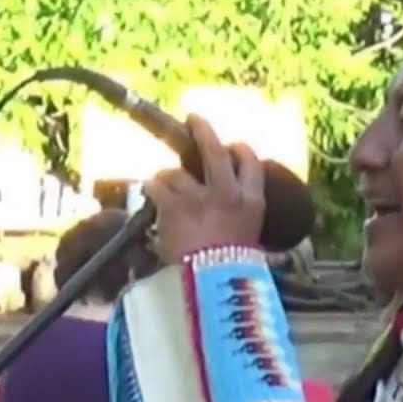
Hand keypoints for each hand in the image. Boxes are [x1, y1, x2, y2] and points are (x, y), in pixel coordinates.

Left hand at [144, 114, 264, 262]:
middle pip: (215, 151)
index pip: (251, 163)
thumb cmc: (234, 269)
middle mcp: (227, 193)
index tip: (232, 147)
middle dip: (203, 131)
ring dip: (168, 178)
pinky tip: (150, 196)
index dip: (240, 150)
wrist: (213, 283)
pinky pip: (156, 186)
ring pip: (176, 172)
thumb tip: (235, 213)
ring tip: (164, 187)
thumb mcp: (250, 241)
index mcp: (252, 202)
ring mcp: (198, 197)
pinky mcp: (172, 206)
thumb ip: (242, 220)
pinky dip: (151, 190)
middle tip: (194, 118)